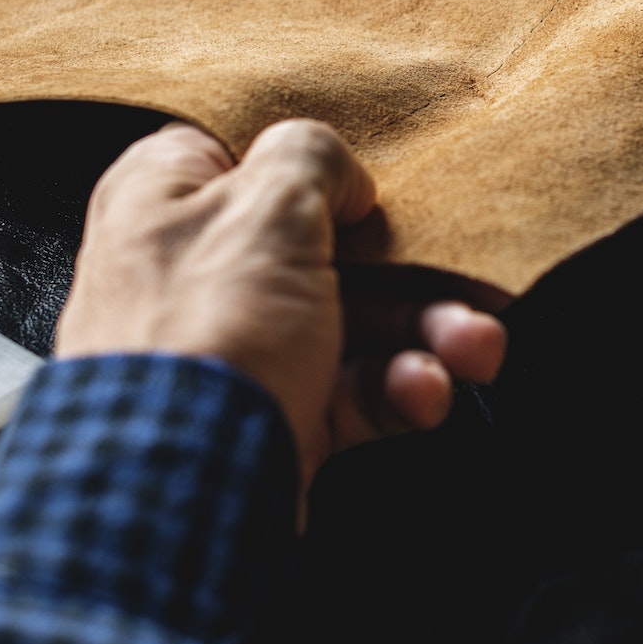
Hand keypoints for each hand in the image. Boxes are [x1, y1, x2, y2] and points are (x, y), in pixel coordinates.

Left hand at [55, 121, 506, 487]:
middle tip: (468, 280)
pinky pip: (350, 389)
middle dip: (414, 270)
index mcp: (167, 196)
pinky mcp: (269, 413)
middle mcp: (196, 268)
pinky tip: (424, 393)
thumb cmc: (206, 337)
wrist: (181, 490)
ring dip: (427, 334)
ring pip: (353, 322)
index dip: (319, 165)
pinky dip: (397, 390)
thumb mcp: (270, 207)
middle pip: (327, 247)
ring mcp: (235, 347)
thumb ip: (310, 157)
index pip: (250, 153)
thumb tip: (337, 167)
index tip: (375, 181)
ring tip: (475, 348)